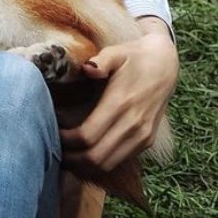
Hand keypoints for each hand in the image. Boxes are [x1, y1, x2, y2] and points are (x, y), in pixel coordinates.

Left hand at [59, 18, 178, 172]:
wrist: (166, 64)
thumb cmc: (135, 57)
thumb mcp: (117, 52)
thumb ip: (101, 60)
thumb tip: (87, 68)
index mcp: (121, 103)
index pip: (87, 136)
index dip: (65, 141)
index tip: (52, 132)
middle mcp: (133, 124)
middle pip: (95, 158)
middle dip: (70, 158)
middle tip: (53, 149)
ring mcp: (142, 136)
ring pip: (107, 165)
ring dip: (83, 166)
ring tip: (65, 155)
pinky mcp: (146, 142)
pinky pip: (118, 161)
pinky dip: (98, 164)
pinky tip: (83, 153)